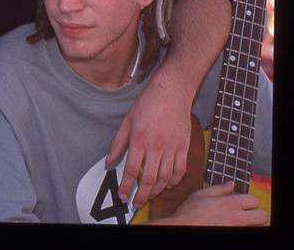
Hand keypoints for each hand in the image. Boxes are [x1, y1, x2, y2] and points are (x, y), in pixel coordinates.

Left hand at [107, 76, 189, 207]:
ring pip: (166, 178)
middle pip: (150, 178)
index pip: (132, 169)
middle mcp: (157, 146)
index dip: (127, 185)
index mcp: (139, 139)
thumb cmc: (147, 104)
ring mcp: (173, 147)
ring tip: (149, 195)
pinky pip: (181, 170)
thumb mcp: (127, 121)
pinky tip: (167, 185)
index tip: (123, 195)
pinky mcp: (184, 147)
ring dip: (157, 191)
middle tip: (136, 202)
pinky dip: (174, 181)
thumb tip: (109, 162)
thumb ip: (118, 143)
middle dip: (142, 194)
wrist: (171, 92)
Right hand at [160, 182, 266, 225]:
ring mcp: (236, 228)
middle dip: (257, 214)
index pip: (253, 200)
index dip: (249, 201)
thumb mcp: (200, 194)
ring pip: (259, 226)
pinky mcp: (234, 235)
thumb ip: (218, 188)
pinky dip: (246, 229)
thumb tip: (230, 184)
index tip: (243, 202)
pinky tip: (237, 227)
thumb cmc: (189, 214)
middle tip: (249, 214)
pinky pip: (249, 232)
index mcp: (229, 203)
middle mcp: (236, 217)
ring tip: (244, 222)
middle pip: (262, 215)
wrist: (183, 229)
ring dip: (254, 224)